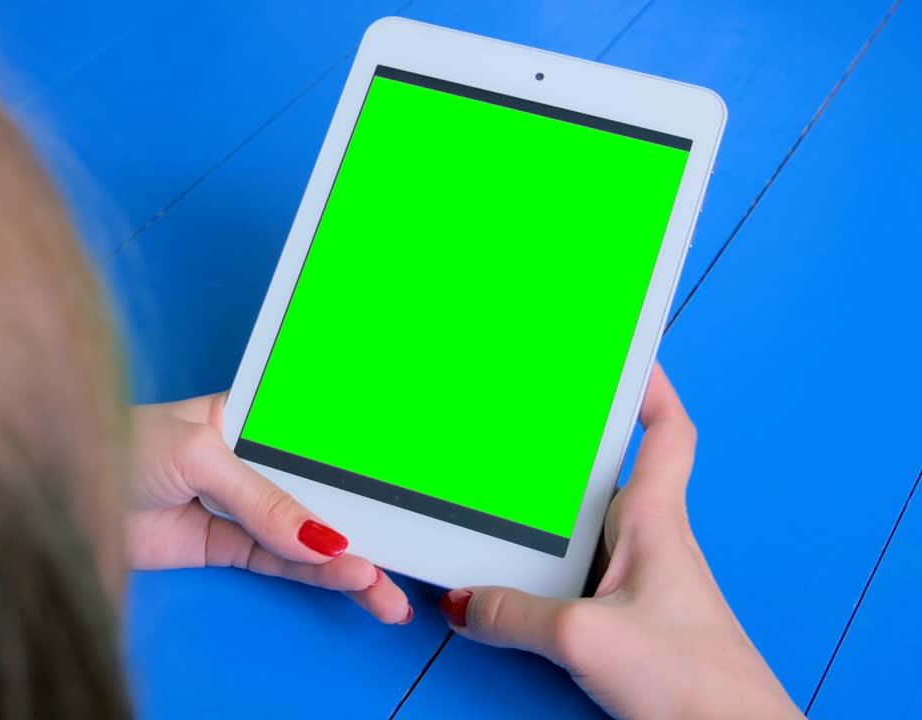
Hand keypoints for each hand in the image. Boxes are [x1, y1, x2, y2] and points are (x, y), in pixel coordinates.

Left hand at [128, 393, 412, 623]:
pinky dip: (312, 573)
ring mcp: (242, 504)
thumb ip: (263, 498)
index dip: (359, 453)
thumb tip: (320, 535)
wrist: (64, 498)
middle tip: (409, 548)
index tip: (407, 475)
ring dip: (345, 560)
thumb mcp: (199, 456)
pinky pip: (279, 560)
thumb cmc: (122, 446)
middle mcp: (252, 458)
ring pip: (305, 532)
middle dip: (364, 517)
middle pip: (319, 488)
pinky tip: (347, 579)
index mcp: (250, 413)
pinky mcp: (227, 544)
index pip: (315, 432)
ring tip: (384, 589)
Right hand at [437, 365, 801, 718]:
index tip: (618, 350)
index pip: (666, 431)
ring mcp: (639, 585)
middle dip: (562, 448)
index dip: (647, 384)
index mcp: (656, 521)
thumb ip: (516, 614)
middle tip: (519, 421)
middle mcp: (649, 544)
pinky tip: (506, 588)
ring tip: (492, 503)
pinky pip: (574, 581)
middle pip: (604, 475)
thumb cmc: (697, 684)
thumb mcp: (586, 638)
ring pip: (582, 532)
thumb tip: (464, 603)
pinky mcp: (627, 624)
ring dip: (543, 520)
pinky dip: (540, 575)